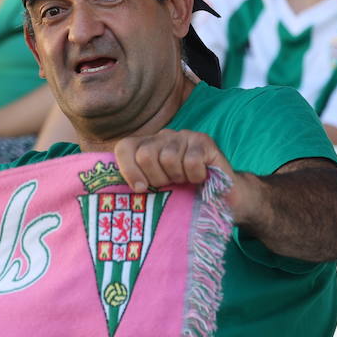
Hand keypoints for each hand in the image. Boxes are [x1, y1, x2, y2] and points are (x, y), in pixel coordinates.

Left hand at [113, 129, 252, 219]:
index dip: (128, 169)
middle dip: (157, 178)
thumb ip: (137, 185)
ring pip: (169, 157)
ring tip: (186, 181)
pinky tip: (201, 177)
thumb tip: (113, 193)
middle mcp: (163, 137)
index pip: (124, 147)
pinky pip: (191, 160)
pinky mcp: (204, 141)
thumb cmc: (185, 196)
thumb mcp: (156, 192)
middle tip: (171, 185)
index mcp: (146, 146)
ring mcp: (184, 136)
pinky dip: (196, 175)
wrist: (223, 200)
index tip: (141, 189)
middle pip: (145, 154)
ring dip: (179, 177)